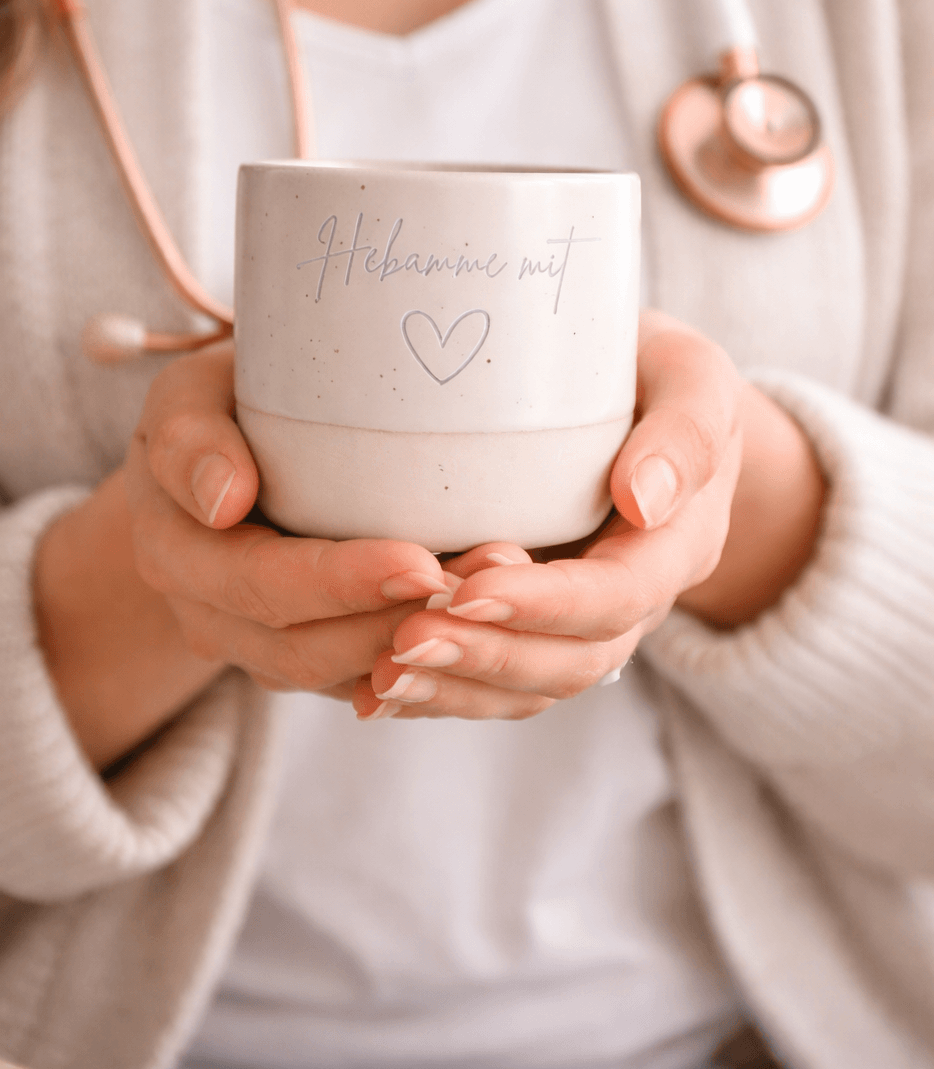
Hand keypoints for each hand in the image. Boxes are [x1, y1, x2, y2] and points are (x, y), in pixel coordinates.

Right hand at [37, 343, 455, 768]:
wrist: (215, 457)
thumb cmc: (215, 406)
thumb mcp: (185, 397)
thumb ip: (192, 439)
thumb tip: (224, 500)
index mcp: (172, 551)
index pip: (258, 582)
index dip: (339, 582)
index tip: (420, 561)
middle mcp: (207, 617)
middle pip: (303, 647)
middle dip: (398, 622)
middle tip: (486, 587)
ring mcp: (255, 648)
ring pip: (341, 675)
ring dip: (421, 649)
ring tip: (498, 601)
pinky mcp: (304, 660)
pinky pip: (363, 682)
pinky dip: (422, 664)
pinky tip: (480, 628)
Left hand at [353, 311, 825, 720]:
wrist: (645, 402)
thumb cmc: (658, 375)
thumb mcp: (692, 379)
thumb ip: (683, 433)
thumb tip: (641, 500)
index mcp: (675, 545)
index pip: (618, 597)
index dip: (546, 604)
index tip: (470, 589)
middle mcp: (633, 600)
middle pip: (570, 660)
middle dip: (487, 655)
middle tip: (407, 642)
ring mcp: (581, 622)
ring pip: (528, 685)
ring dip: (455, 688)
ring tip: (383, 677)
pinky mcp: (532, 625)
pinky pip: (494, 683)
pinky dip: (439, 693)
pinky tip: (375, 689)